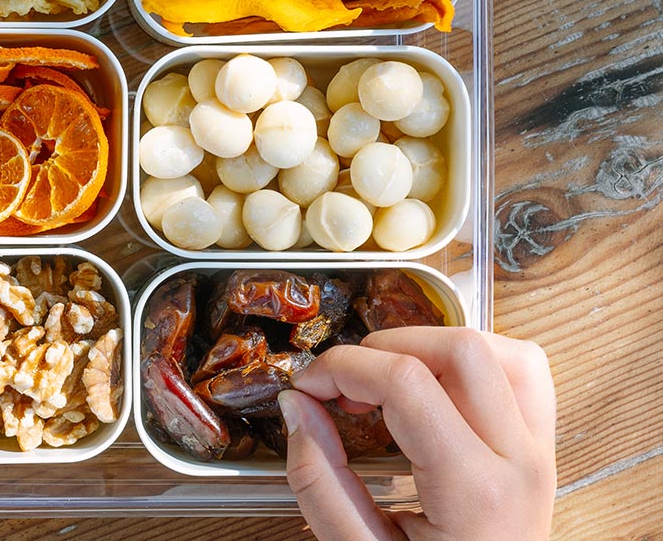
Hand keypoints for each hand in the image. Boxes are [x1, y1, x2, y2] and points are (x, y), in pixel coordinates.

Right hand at [277, 327, 555, 540]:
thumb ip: (320, 481)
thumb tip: (296, 406)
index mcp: (474, 492)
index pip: (407, 383)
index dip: (343, 368)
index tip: (307, 387)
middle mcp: (519, 462)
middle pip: (461, 349)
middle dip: (385, 349)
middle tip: (342, 384)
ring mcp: (540, 454)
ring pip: (503, 351)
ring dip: (435, 346)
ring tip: (388, 379)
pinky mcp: (541, 450)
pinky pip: (524, 374)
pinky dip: (475, 361)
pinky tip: (433, 386)